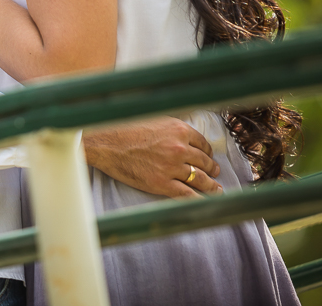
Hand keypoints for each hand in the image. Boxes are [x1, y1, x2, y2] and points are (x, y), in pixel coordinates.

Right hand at [84, 117, 223, 197]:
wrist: (105, 143)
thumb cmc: (124, 129)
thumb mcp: (153, 120)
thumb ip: (171, 129)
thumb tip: (183, 136)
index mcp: (178, 130)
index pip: (202, 144)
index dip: (207, 152)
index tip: (208, 157)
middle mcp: (179, 148)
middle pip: (204, 161)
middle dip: (212, 168)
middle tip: (215, 172)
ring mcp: (172, 167)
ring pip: (200, 179)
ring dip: (211, 185)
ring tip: (216, 189)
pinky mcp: (162, 183)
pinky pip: (187, 194)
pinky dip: (199, 199)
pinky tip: (205, 202)